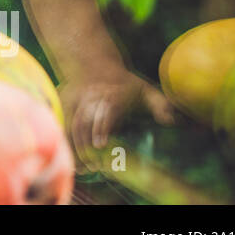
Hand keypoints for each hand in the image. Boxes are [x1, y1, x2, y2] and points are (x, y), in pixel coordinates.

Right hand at [58, 70, 175, 161]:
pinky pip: (63, 124)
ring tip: (85, 169)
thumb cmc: (126, 85)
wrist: (96, 65)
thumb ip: (160, 104)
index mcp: (111, 92)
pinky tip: (74, 161)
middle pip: (84, 120)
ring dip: (76, 147)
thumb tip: (171, 121)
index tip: (101, 144)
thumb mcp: (146, 90)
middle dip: (87, 144)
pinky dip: (67, 143)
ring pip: (71, 123)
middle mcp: (90, 95)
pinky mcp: (63, 103)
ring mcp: (74, 98)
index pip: (105, 109)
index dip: (102, 126)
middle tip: (96, 166)